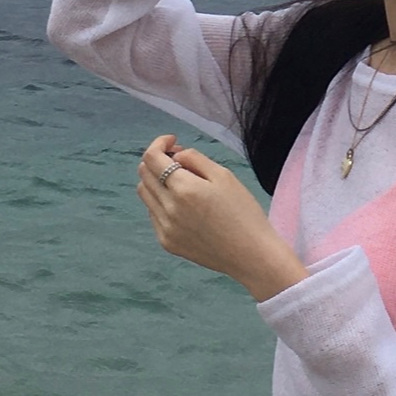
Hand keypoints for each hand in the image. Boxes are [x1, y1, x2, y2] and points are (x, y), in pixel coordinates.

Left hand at [137, 134, 308, 300]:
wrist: (251, 255)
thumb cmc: (244, 213)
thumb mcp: (225, 176)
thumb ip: (196, 159)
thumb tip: (176, 156)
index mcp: (184, 188)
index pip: (152, 157)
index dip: (159, 143)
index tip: (172, 141)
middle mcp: (168, 208)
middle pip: (144, 174)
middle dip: (157, 160)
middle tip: (178, 160)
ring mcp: (165, 227)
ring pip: (145, 194)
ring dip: (156, 181)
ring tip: (180, 183)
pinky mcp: (167, 242)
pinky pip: (153, 214)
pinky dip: (161, 203)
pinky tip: (183, 206)